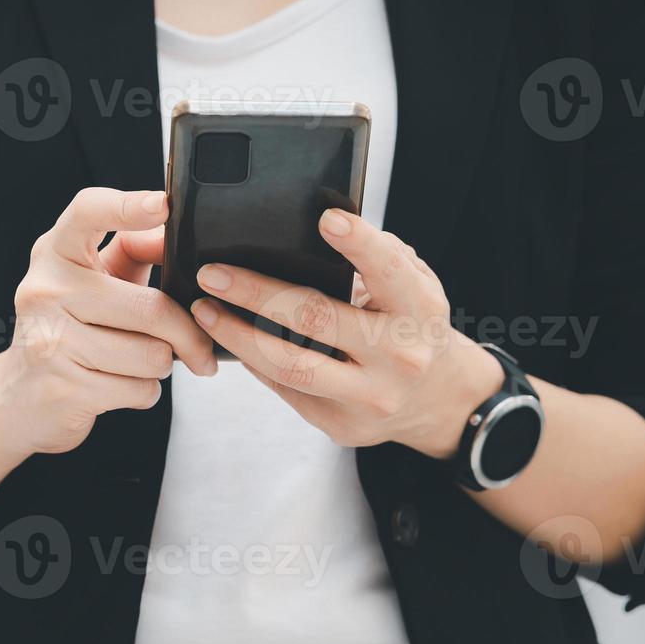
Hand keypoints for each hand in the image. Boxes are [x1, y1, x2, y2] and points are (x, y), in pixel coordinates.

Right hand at [0, 187, 216, 455]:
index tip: (163, 205)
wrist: (19, 397)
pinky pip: (140, 389)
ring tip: (141, 362)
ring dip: (161, 365)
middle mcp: (45, 290)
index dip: (128, 206)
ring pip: (152, 355)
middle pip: (150, 308)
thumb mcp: (95, 280)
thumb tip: (175, 235)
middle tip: (198, 346)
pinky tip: (122, 385)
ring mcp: (50, 341)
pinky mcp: (64, 389)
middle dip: (187, 333)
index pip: (88, 213)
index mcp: (56, 254)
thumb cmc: (69, 329)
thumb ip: (134, 251)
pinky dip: (144, 391)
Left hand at [188, 209, 500, 458]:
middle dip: (256, 293)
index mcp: (419, 311)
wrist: (440, 401)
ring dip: (237, 335)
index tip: (326, 219)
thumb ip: (378, 259)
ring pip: (290, 365)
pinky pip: (287, 389)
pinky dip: (253, 361)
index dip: (359, 244)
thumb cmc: (413, 326)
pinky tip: (228, 338)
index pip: (389, 272)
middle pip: (317, 319)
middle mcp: (398, 356)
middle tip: (213, 273)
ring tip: (204, 311)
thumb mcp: (413, 288)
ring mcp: (370, 397)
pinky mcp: (343, 425)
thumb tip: (317, 226)